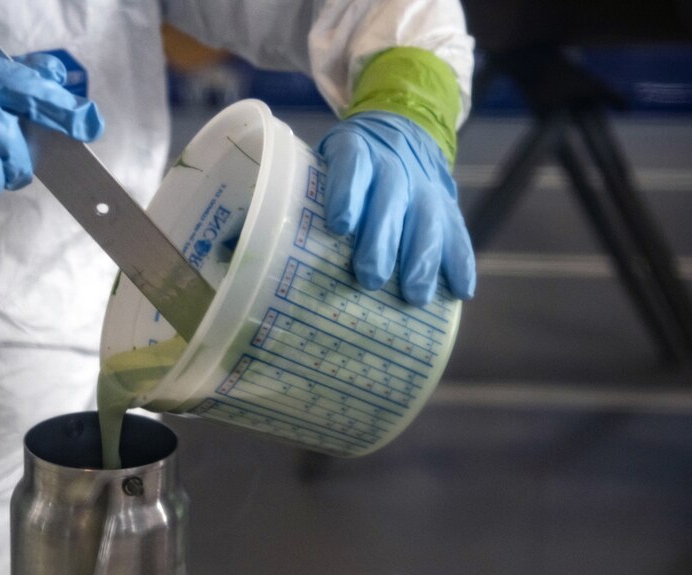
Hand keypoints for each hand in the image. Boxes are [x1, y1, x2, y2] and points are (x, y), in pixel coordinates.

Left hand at [318, 111, 474, 305]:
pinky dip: (461, 263)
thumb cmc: (348, 168)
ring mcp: (425, 186)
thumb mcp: (324, 161)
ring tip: (414, 296)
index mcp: (357, 150)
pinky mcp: (448, 205)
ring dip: (423, 260)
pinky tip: (461, 291)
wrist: (401, 131)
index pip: (352, 166)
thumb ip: (305, 196)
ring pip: (428, 219)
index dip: (346, 194)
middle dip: (382, 241)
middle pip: (391, 199)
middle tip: (371, 278)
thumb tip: (259, 246)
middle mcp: (394, 165)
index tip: (339, 226)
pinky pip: (458, 232)